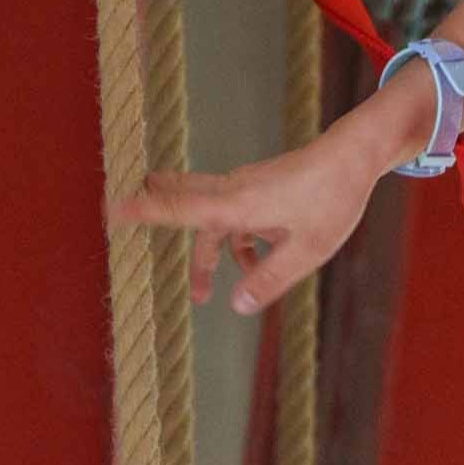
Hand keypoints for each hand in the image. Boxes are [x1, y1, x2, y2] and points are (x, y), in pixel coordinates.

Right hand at [116, 80, 421, 313]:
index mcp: (237, 205)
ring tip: (201, 294)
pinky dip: (235, 242)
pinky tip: (253, 265)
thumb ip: (270, 280)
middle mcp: (234, 192)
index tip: (111, 210)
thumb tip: (236, 307)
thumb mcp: (306, 252)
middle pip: (181, 202)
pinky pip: (233, 217)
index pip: (178, 209)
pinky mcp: (258, 187)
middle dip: (153, 212)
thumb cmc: (332, 201)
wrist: (352, 157)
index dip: (143, 211)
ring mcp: (245, 187)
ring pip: (209, 218)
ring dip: (206, 254)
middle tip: (115, 213)